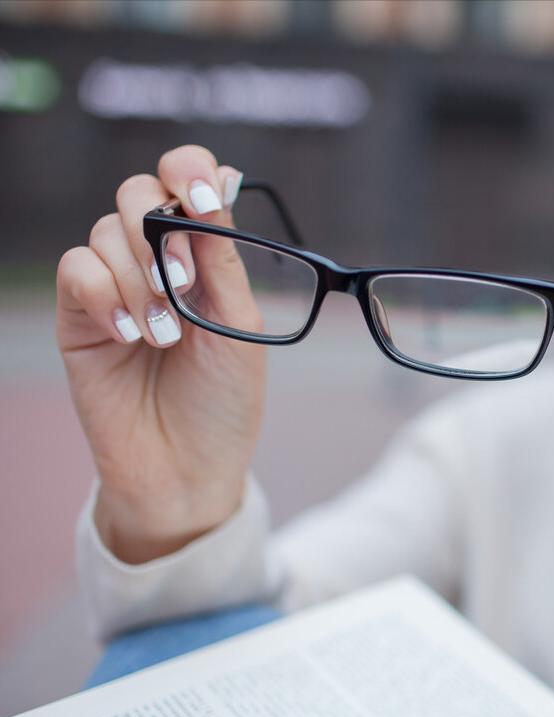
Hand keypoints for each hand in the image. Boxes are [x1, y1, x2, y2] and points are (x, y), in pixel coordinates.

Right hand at [56, 146, 265, 562]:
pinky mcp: (79, 316)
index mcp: (206, 257)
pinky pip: (76, 268)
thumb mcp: (239, 326)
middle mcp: (158, 262)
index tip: (202, 198)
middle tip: (181, 286)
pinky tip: (130, 335)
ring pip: (107, 231)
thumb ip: (222, 259)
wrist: (187, 470)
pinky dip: (104, 294)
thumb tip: (218, 186)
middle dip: (159, 231)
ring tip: (164, 337)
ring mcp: (116, 287)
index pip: (188, 183)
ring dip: (139, 278)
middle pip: (137, 192)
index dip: (190, 171)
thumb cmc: (224, 402)